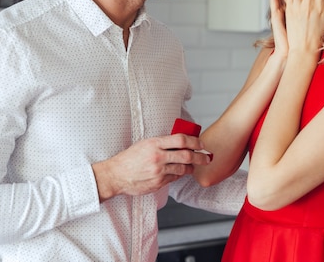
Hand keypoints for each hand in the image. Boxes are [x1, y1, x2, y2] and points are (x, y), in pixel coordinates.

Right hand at [92, 134, 210, 201]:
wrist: (116, 175)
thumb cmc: (129, 158)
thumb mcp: (144, 144)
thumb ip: (162, 143)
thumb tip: (180, 142)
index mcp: (154, 144)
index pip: (180, 139)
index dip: (194, 141)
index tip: (201, 143)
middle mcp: (158, 157)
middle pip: (186, 155)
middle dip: (200, 156)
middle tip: (207, 157)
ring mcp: (158, 172)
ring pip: (183, 169)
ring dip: (191, 167)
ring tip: (193, 166)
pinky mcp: (158, 183)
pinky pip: (174, 178)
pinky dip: (178, 174)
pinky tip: (178, 172)